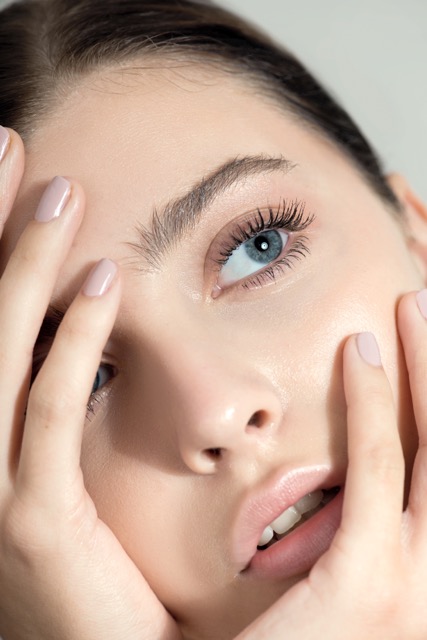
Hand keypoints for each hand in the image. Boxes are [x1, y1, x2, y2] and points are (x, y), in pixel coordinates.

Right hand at [0, 128, 181, 639]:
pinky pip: (50, 410)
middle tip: (11, 145)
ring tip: (64, 190)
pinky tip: (105, 284)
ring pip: (0, 350)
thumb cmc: (79, 566)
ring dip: (27, 263)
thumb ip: (51, 401)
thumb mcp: (49, 471)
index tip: (5, 176)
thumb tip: (81, 321)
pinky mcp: (29, 515)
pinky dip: (74, 342)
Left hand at [237, 293, 426, 638]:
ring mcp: (422, 587)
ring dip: (426, 363)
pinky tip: (359, 348)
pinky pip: (378, 471)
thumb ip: (373, 534)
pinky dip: (376, 402)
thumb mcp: (362, 591)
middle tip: (425, 305)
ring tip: (407, 303)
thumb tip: (375, 476)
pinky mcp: (369, 585)